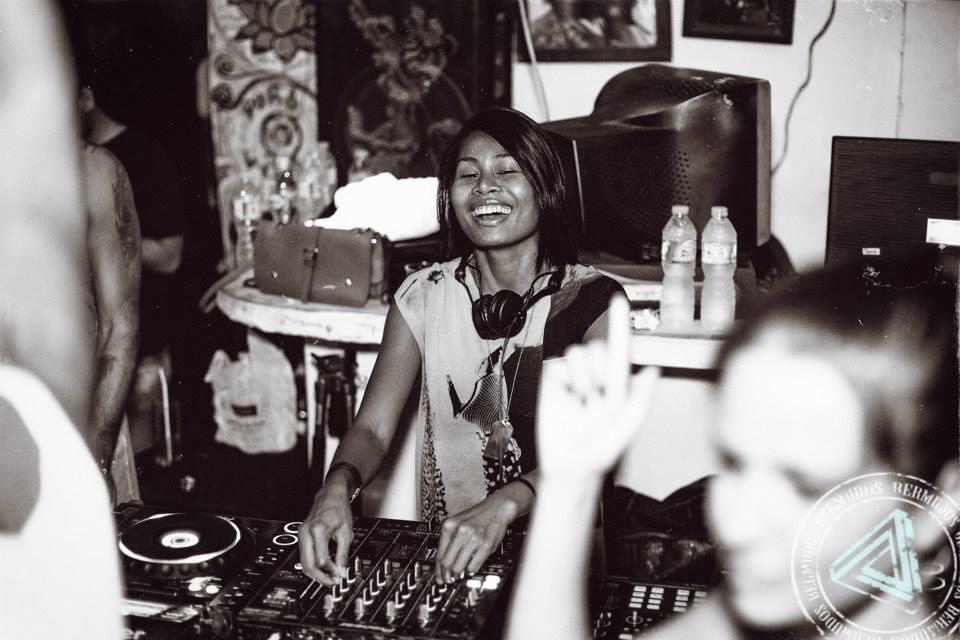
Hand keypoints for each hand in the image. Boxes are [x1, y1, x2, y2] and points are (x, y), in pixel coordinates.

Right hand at [298, 484, 353, 584]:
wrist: (330, 495)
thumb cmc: (338, 508)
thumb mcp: (346, 532)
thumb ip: (343, 554)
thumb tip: (342, 571)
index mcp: (318, 530)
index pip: (321, 560)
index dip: (331, 571)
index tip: (339, 576)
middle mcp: (306, 533)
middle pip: (308, 564)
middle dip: (320, 577)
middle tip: (331, 582)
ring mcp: (301, 535)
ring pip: (304, 562)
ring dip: (315, 573)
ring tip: (328, 577)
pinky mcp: (301, 536)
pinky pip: (304, 555)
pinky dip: (312, 564)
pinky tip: (322, 568)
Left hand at [434, 492, 519, 582]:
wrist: (497, 508)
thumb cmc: (478, 516)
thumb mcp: (458, 523)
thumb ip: (451, 540)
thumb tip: (445, 561)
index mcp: (450, 526)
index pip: (439, 554)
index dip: (438, 570)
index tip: (439, 577)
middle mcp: (460, 532)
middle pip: (447, 563)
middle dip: (447, 575)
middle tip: (448, 579)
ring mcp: (473, 539)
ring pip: (458, 566)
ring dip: (458, 574)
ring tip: (459, 575)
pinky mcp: (485, 545)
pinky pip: (473, 566)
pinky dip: (471, 570)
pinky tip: (470, 569)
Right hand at [537, 294, 659, 476]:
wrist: (571, 464)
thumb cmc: (602, 448)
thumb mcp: (629, 424)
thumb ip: (641, 396)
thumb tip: (651, 369)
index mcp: (616, 381)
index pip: (618, 347)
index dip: (618, 324)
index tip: (617, 300)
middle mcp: (595, 374)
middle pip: (598, 347)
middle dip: (602, 372)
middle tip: (600, 400)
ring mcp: (572, 376)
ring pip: (580, 353)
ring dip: (586, 379)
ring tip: (584, 403)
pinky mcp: (553, 379)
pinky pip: (560, 364)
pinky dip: (568, 382)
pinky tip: (569, 400)